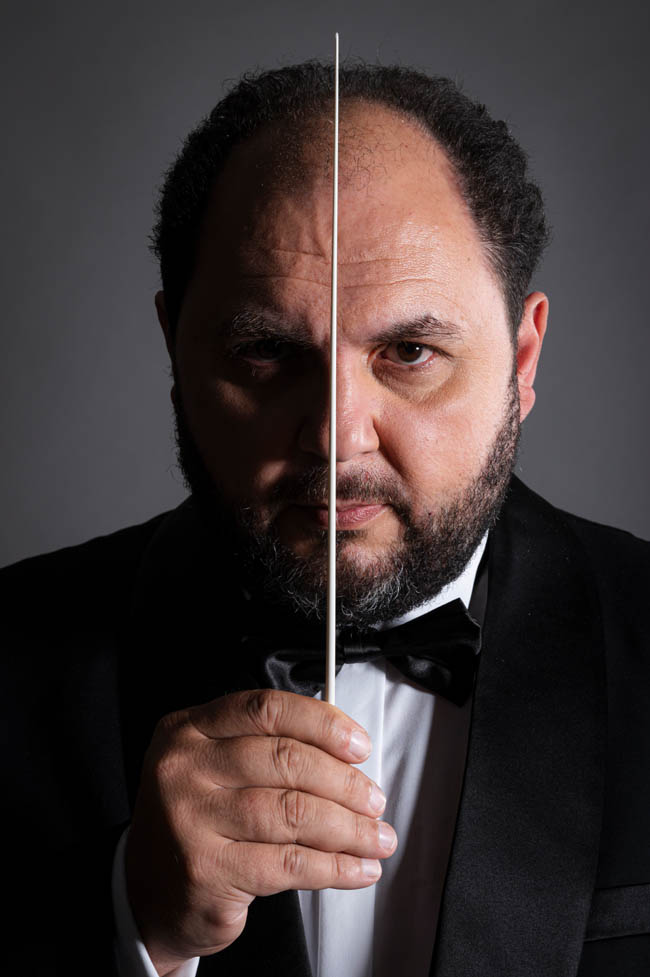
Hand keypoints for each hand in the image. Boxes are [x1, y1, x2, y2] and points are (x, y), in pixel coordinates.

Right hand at [125, 689, 396, 975]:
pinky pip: (289, 863)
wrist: (147, 893)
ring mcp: (191, 819)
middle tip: (374, 799)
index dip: (322, 723)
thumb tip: (347, 755)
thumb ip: (267, 748)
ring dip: (349, 827)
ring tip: (376, 837)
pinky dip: (334, 866)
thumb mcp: (215, 767)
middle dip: (345, 782)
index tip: (358, 745)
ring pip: (293, 812)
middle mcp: (184, 768)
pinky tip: (357, 868)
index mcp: (188, 729)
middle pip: (285, 760)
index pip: (266, 709)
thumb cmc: (198, 821)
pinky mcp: (207, 871)